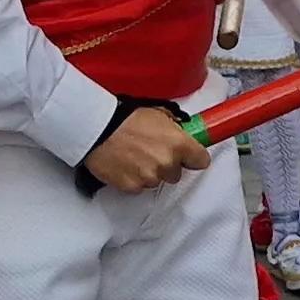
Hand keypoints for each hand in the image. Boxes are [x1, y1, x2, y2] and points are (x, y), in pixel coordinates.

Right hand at [80, 106, 207, 192]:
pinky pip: (139, 187)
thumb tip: (181, 130)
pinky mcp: (133, 187)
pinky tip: (125, 164)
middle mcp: (167, 163)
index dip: (194, 157)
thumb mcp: (158, 112)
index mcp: (178, 144)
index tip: (189, 156)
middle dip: (168, 164)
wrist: (97, 128)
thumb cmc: (125, 117)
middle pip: (177, 173)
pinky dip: (133, 178)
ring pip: (157, 180)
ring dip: (150, 172)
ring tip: (134, 155)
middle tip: (152, 150)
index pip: (202, 161)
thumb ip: (174, 126)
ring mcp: (150, 178)